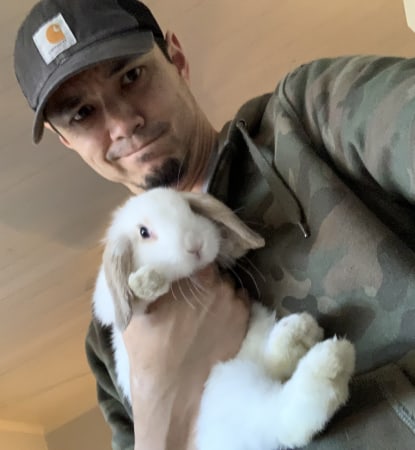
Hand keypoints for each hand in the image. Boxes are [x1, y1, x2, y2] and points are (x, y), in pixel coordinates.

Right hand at [122, 264, 249, 449]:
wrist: (175, 390)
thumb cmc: (149, 348)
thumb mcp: (136, 308)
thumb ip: (144, 279)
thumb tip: (143, 258)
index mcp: (192, 277)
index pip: (197, 255)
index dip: (190, 260)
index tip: (184, 268)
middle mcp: (218, 285)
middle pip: (213, 270)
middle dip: (202, 277)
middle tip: (191, 291)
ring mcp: (234, 303)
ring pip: (227, 285)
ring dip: (217, 291)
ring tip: (203, 308)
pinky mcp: (244, 320)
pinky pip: (240, 301)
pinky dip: (230, 305)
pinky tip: (216, 318)